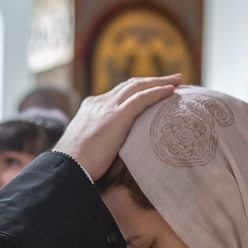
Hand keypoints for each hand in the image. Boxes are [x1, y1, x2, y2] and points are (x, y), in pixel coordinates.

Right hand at [53, 75, 180, 179]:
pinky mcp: (117, 116)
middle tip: (172, 79)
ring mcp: (107, 107)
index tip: (151, 92)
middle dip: (151, 81)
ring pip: (138, 86)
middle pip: (130, 85)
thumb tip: (113, 153)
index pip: (118, 94)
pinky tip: (172, 90)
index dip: (137, 90)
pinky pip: (142, 98)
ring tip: (179, 80)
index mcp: (90, 108)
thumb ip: (101, 142)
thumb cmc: (76, 166)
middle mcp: (99, 102)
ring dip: (160, 81)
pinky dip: (158, 92)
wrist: (67, 167)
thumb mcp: (88, 148)